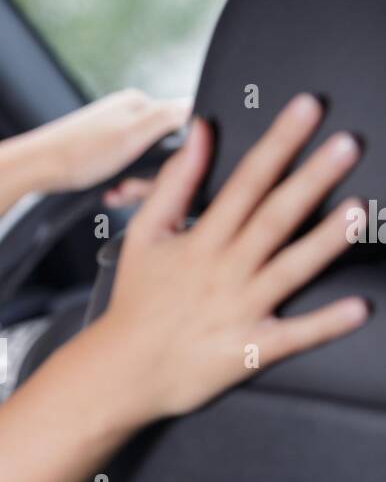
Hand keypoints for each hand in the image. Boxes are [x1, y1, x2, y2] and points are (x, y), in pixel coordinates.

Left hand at [24, 88, 190, 193]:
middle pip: (162, 152)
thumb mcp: (132, 134)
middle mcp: (129, 115)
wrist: (35, 169)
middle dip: (150, 177)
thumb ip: (168, 118)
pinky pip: (125, 174)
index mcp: (140, 103)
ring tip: (116, 194)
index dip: (176, 158)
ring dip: (134, 187)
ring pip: (144, 168)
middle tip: (129, 188)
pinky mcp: (102, 153)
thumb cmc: (79, 153)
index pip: (182, 128)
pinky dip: (119, 187)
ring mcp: (114, 134)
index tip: (159, 175)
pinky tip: (108, 194)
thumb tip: (198, 108)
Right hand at [98, 93, 368, 427]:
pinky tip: (357, 309)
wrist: (123, 369)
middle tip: (347, 146)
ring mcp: (240, 310)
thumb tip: (201, 132)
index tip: (307, 111)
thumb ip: (176, 182)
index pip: (246, 181)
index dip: (278, 143)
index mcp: (202, 240)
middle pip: (274, 217)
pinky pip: (294, 336)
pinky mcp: (250, 349)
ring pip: (289, 269)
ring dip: (325, 241)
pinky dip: (325, 324)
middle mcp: (224, 271)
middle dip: (311, 179)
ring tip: (359, 212)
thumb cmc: (138, 301)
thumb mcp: (146, 234)